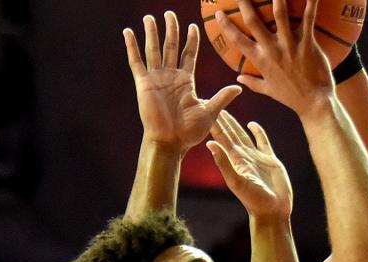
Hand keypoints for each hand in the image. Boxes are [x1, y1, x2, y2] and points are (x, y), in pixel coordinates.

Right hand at [124, 11, 241, 151]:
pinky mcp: (143, 83)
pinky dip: (132, 47)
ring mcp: (156, 78)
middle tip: (170, 13)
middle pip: (170, 46)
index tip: (193, 26)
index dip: (191, 40)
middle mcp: (170, 76)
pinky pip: (136, 62)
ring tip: (150, 17)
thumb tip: (239, 88)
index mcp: (186, 81)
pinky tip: (129, 32)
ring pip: (154, 49)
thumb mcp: (210, 112)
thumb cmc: (189, 132)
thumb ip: (222, 98)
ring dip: (152, 33)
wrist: (171, 142)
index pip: (189, 54)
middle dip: (171, 29)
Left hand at [207, 112, 292, 220]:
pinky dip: (257, 132)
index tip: (205, 109)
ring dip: (235, 123)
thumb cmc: (254, 200)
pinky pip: (262, 141)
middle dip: (221, 120)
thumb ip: (224, 163)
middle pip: (230, 134)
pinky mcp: (270, 160)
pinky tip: (252, 124)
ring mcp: (256, 158)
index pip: (222, 138)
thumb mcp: (237, 181)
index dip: (214, 124)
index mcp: (234, 160)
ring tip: (226, 110)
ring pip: (243, 135)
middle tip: (211, 103)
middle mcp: (243, 157)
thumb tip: (209, 144)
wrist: (273, 210)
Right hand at [213, 0, 333, 117]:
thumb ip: (253, 83)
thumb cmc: (292, 97)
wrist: (315, 104)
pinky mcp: (307, 43)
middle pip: (253, 21)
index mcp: (261, 61)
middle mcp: (272, 50)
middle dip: (244, 2)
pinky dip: (310, 3)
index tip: (218, 13)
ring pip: (280, 14)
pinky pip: (308, 19)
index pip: (238, 41)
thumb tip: (238, 79)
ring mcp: (290, 45)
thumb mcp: (269, 91)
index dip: (226, 26)